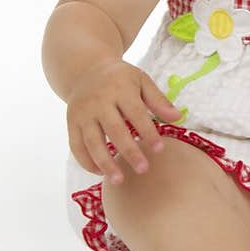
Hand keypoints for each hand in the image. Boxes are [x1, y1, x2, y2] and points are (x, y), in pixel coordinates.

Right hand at [67, 60, 183, 183]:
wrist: (86, 70)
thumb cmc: (120, 78)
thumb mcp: (141, 81)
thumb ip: (158, 100)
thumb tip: (177, 118)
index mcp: (119, 88)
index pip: (135, 113)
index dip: (147, 132)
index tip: (160, 149)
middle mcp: (98, 101)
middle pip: (114, 130)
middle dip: (129, 151)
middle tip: (143, 169)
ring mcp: (82, 113)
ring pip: (92, 142)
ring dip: (105, 162)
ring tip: (119, 180)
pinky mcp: (71, 123)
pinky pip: (76, 146)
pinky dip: (86, 162)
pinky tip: (101, 173)